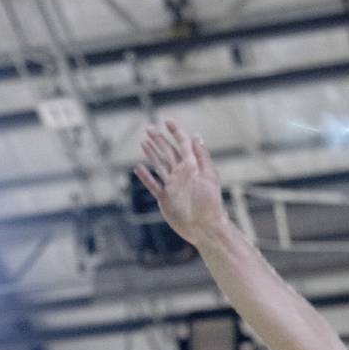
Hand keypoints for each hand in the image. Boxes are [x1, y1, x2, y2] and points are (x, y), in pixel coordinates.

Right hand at [134, 120, 228, 244]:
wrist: (205, 227)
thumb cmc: (210, 202)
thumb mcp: (207, 175)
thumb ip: (200, 156)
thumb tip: (196, 136)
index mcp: (193, 167)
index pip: (182, 145)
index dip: (176, 132)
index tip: (167, 121)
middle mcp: (181, 174)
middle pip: (168, 153)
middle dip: (159, 140)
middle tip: (148, 128)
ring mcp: (172, 186)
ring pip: (159, 165)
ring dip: (151, 153)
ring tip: (143, 142)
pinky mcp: (165, 199)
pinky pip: (153, 185)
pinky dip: (145, 176)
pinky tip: (138, 167)